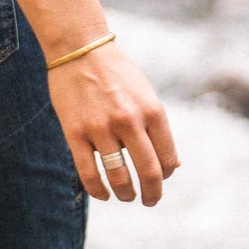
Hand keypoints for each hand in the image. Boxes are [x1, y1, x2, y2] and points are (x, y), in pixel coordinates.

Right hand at [46, 41, 178, 204]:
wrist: (79, 47)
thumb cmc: (116, 72)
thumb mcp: (145, 94)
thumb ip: (157, 128)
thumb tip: (172, 166)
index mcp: (152, 110)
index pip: (168, 158)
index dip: (166, 175)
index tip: (160, 178)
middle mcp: (130, 121)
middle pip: (149, 173)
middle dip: (152, 194)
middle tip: (149, 201)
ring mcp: (101, 128)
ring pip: (119, 177)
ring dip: (126, 194)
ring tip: (126, 196)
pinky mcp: (75, 133)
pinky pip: (89, 173)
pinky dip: (99, 190)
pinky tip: (104, 195)